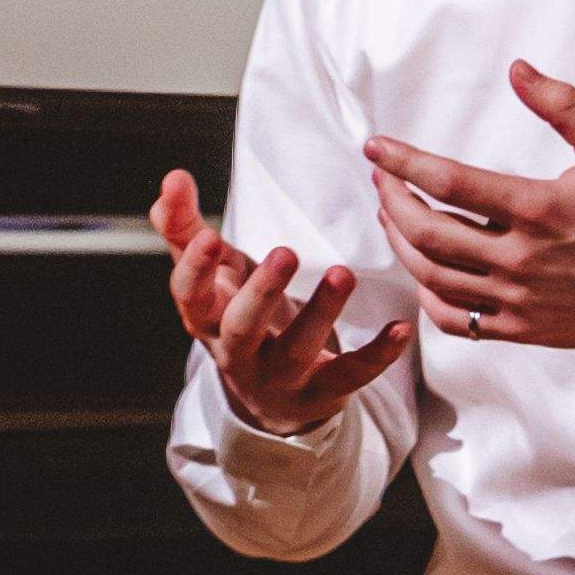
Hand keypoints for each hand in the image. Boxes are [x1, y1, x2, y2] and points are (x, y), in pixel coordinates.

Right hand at [150, 170, 410, 435]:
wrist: (267, 396)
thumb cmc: (235, 316)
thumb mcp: (212, 274)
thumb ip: (186, 228)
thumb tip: (172, 178)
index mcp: (207, 319)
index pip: (190, 297)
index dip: (195, 270)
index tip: (209, 236)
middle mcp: (239, 353)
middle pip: (242, 328)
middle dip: (262, 293)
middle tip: (286, 252)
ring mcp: (281, 377)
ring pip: (298, 350)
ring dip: (321, 313)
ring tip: (343, 274)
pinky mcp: (323, 391)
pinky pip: (351, 375)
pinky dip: (378, 355)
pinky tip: (402, 329)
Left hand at [364, 66, 574, 355]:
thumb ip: (562, 104)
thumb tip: (517, 70)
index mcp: (539, 208)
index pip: (450, 183)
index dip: (403, 162)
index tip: (377, 147)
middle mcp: (521, 257)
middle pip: (428, 232)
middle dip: (391, 200)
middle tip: (382, 178)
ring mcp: (517, 298)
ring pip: (432, 275)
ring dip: (400, 242)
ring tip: (392, 215)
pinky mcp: (519, 329)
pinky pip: (455, 319)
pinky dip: (426, 294)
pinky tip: (422, 270)